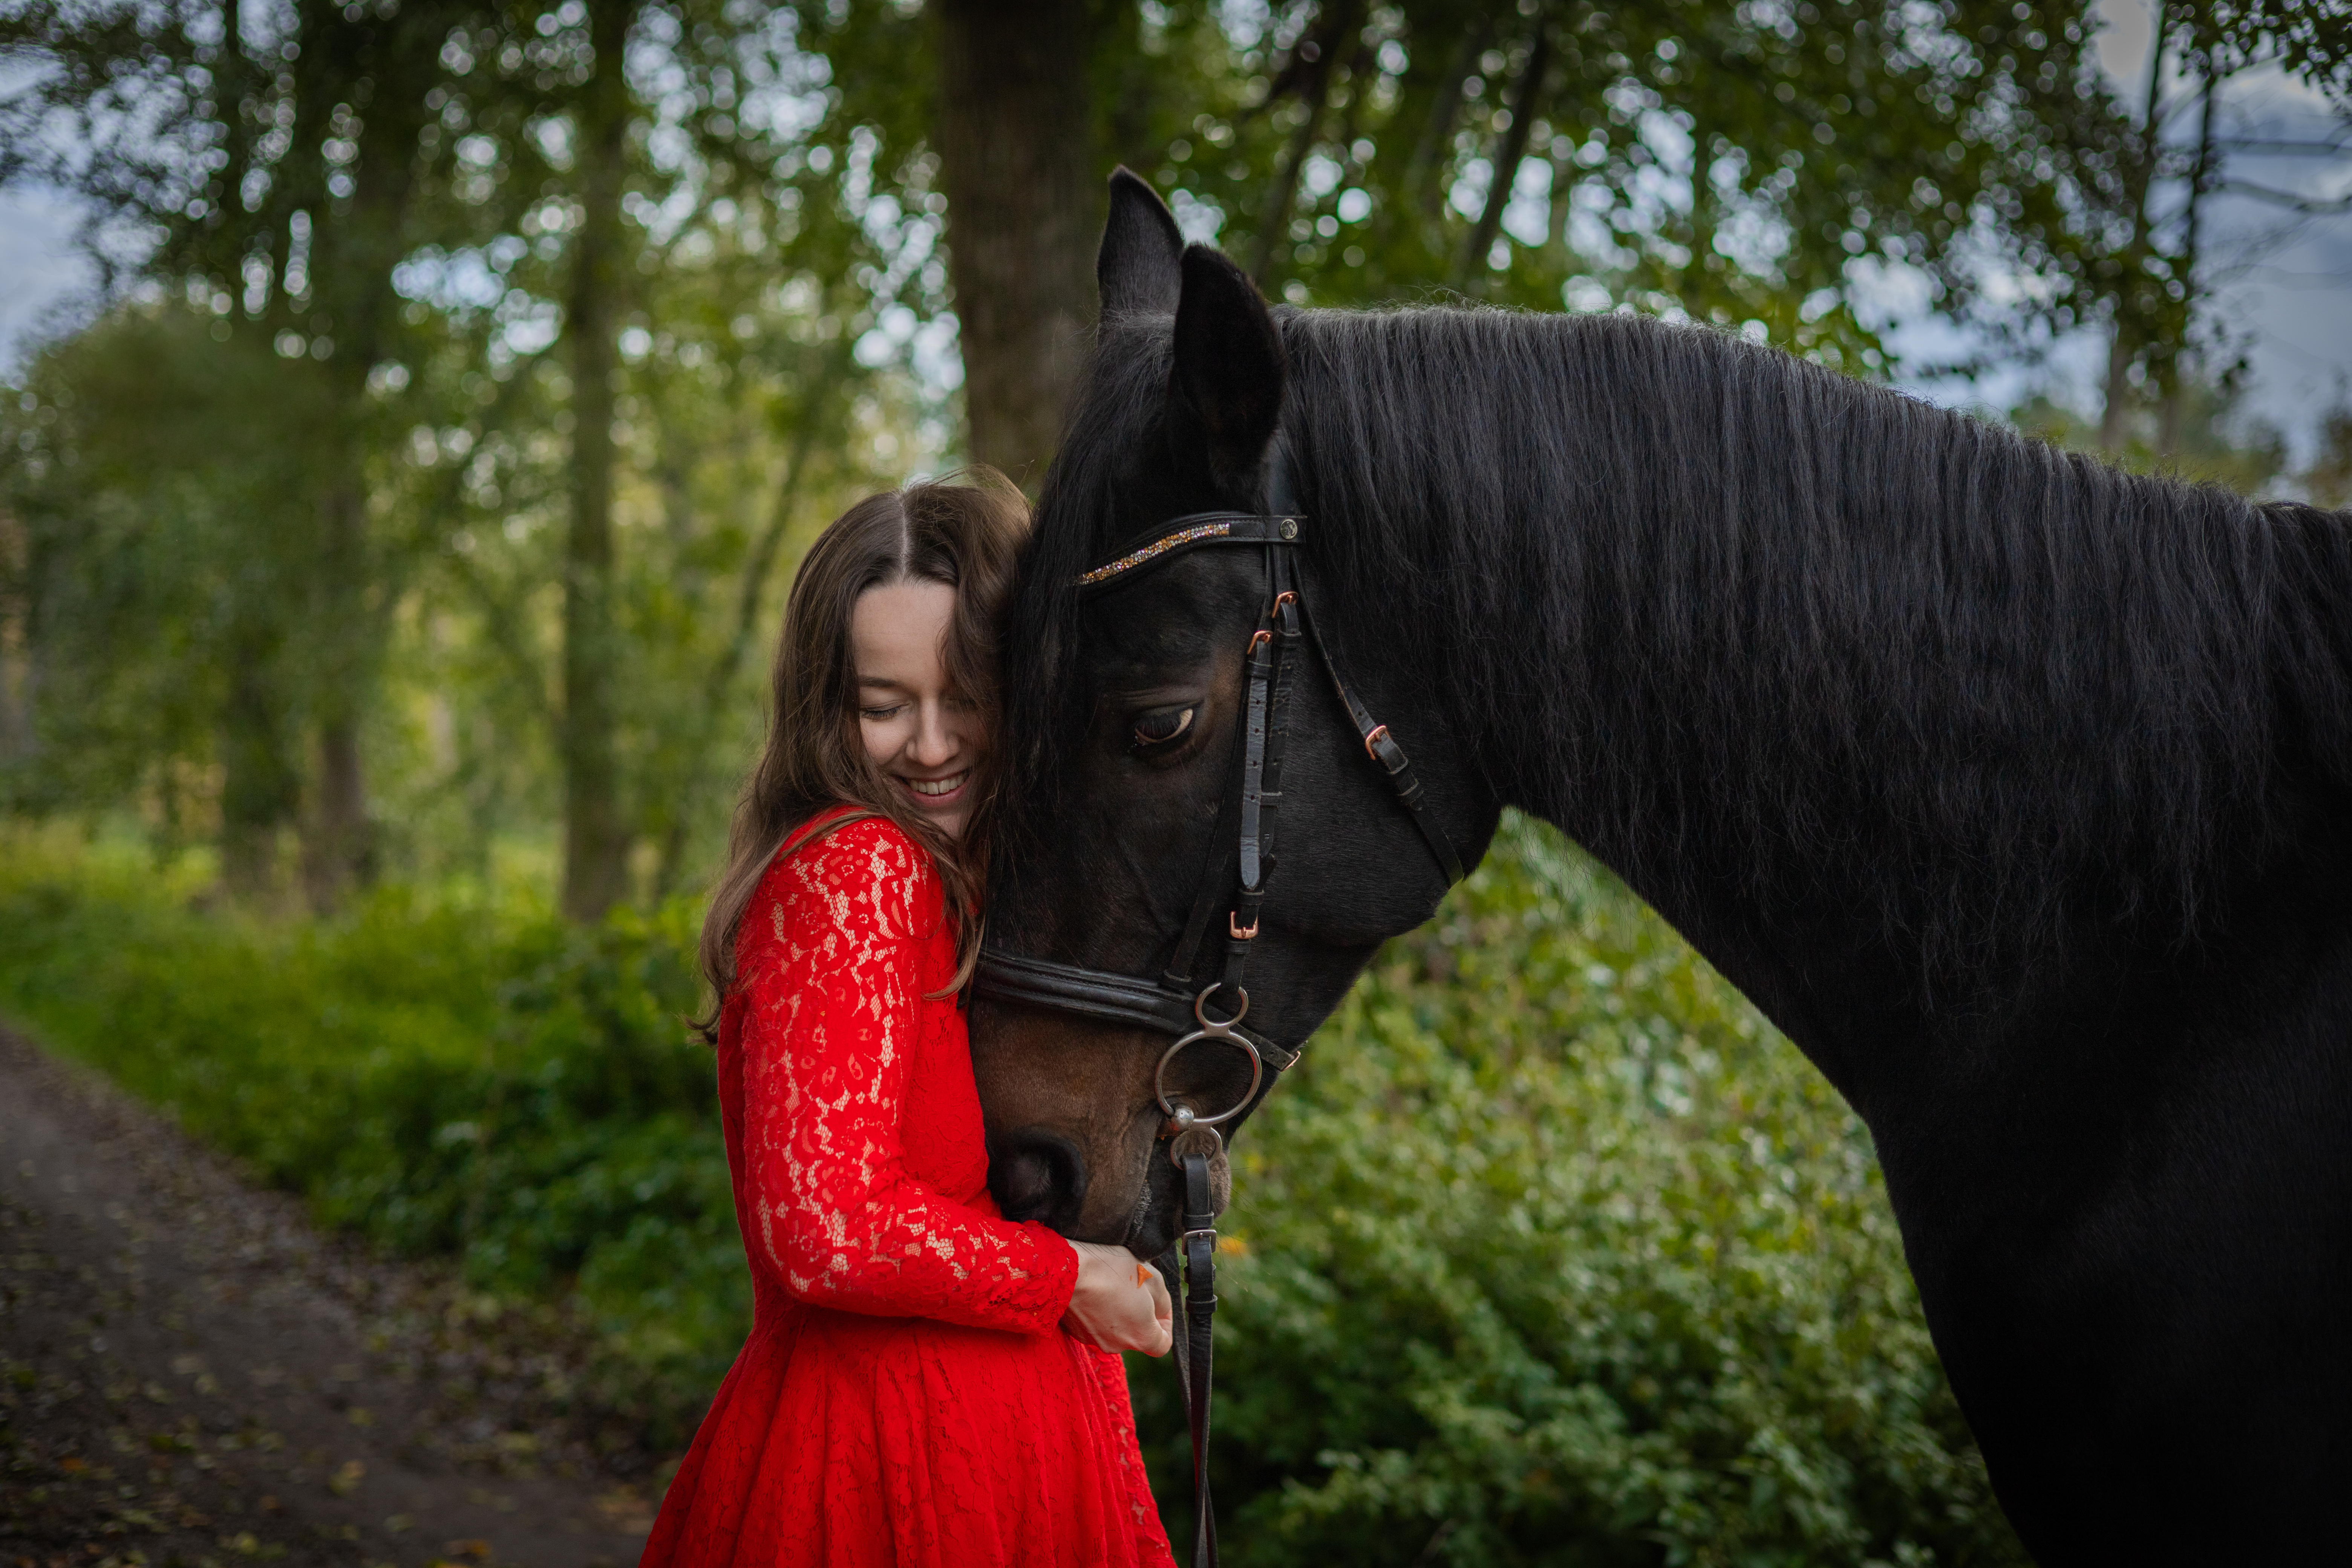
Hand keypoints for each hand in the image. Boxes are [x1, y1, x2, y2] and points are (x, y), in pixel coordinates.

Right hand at [1062, 1240, 1173, 1356]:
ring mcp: (1095, 1341)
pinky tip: (1095, 1291)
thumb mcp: (1151, 1277)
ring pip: (1115, 1329)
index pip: (1162, 1344)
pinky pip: (1095, 1325)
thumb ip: (1162, 1301)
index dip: (1165, 1324)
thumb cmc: (1110, 1271)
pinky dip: (1098, 1312)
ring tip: (1112, 1285)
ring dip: (1118, 1312)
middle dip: (1140, 1313)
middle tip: (1134, 1287)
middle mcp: (1118, 1346)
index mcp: (1141, 1336)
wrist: (1066, 1271)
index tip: (1159, 1306)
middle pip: (1137, 1334)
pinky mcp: (1076, 1333)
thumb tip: (1158, 1311)